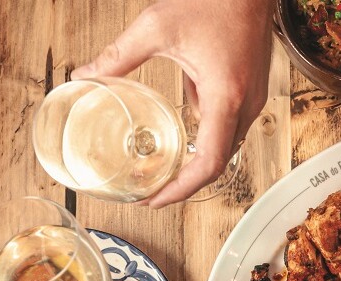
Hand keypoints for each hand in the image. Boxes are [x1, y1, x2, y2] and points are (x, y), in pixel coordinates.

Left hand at [72, 0, 274, 207]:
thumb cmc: (215, 1)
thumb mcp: (156, 27)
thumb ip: (118, 56)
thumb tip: (85, 76)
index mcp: (226, 96)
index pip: (209, 163)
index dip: (182, 189)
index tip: (156, 199)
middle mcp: (246, 104)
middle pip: (219, 161)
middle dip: (186, 180)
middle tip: (154, 189)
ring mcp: (255, 98)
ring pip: (227, 143)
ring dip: (199, 156)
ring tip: (167, 161)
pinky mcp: (255, 89)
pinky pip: (231, 122)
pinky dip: (209, 129)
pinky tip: (185, 114)